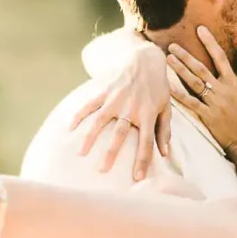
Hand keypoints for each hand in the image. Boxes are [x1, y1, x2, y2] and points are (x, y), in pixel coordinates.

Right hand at [70, 31, 171, 180]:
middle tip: (102, 170)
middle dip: (111, 153)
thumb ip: (164, 130)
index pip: (145, 142)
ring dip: (90, 137)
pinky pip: (90, 104)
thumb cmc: (158, 88)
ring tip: (81, 153)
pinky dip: (79, 114)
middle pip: (119, 134)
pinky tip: (70, 126)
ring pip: (100, 120)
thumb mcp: (166, 108)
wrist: (146, 60)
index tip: (137, 178)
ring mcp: (116, 99)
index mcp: (148, 114)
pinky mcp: (105, 91)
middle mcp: (131, 108)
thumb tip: (165, 153)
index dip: (142, 161)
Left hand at [167, 26, 236, 152]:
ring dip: (180, 70)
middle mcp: (223, 91)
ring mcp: (214, 104)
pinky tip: (168, 85)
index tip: (200, 29)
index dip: (210, 43)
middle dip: (186, 56)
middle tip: (172, 45)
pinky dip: (179, 94)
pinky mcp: (207, 117)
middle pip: (202, 69)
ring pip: (194, 83)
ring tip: (168, 59)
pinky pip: (190, 103)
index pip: (221, 58)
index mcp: (234, 84)